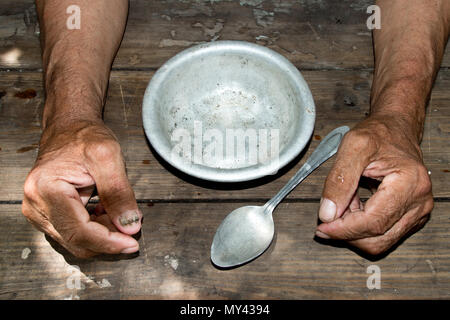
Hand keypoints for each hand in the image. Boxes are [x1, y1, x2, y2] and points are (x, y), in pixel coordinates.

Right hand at [22, 119, 142, 257]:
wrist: (69, 128)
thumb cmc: (84, 136)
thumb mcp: (108, 156)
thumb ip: (119, 193)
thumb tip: (129, 226)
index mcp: (46, 189)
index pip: (79, 232)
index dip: (109, 242)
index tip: (132, 243)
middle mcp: (36, 205)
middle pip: (77, 241)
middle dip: (108, 238)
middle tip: (131, 224)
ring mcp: (39, 212)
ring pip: (76, 241)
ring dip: (103, 233)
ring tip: (118, 210)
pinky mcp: (47, 214)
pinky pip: (74, 233)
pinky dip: (95, 228)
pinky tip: (106, 212)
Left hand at [315, 116, 432, 254]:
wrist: (395, 129)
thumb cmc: (378, 133)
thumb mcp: (353, 146)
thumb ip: (339, 180)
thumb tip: (328, 213)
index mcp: (409, 183)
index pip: (374, 222)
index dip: (344, 229)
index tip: (322, 227)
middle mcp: (419, 201)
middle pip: (378, 238)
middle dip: (347, 233)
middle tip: (326, 218)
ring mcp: (417, 210)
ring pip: (380, 240)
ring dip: (354, 230)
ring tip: (342, 205)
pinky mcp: (410, 215)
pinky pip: (383, 233)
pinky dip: (362, 226)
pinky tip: (352, 207)